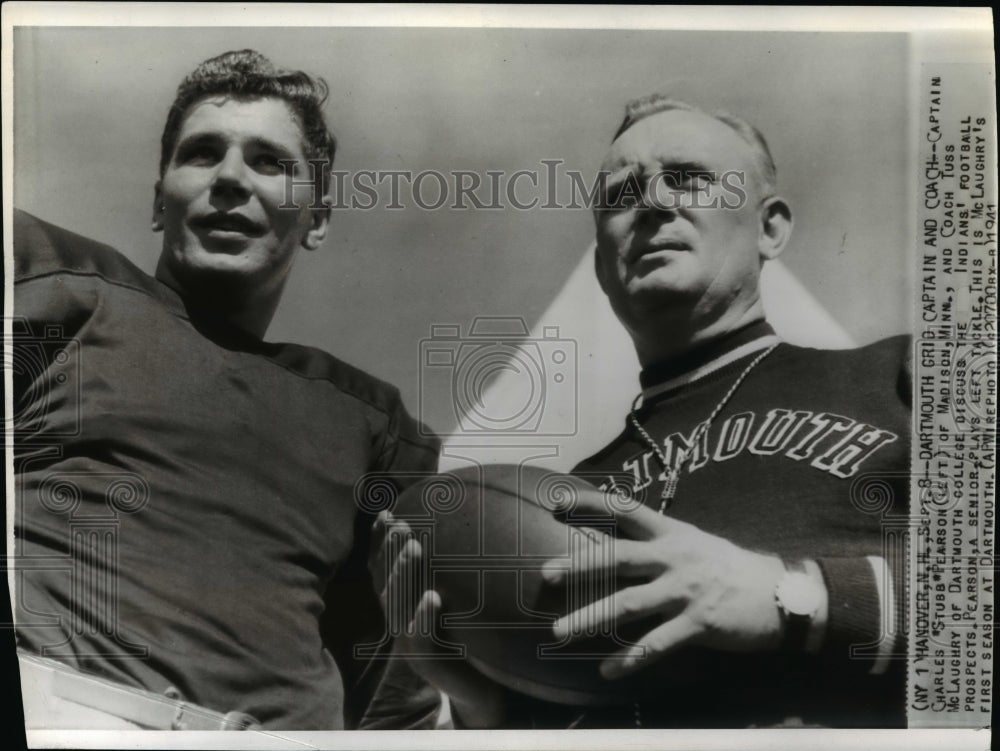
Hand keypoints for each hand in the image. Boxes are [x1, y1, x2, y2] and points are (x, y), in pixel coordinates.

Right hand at [372, 512, 506, 727]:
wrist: (482, 687)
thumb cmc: (468, 637)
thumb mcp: (454, 600)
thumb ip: (447, 571)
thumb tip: (460, 525)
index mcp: (402, 604)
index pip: (382, 568)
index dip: (379, 542)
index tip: (386, 512)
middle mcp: (399, 621)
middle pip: (386, 581)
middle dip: (389, 551)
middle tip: (400, 524)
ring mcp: (408, 643)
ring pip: (398, 605)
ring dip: (404, 574)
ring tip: (412, 547)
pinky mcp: (425, 662)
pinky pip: (420, 637)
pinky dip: (423, 616)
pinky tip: (432, 597)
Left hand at [541, 502, 785, 678]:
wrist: (781, 594)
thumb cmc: (731, 568)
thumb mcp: (694, 543)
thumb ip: (658, 543)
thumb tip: (618, 545)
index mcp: (671, 533)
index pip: (625, 509)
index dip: (590, 502)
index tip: (557, 500)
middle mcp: (674, 557)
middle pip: (618, 558)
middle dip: (580, 565)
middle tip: (545, 574)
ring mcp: (685, 591)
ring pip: (628, 604)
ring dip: (590, 618)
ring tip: (560, 632)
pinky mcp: (698, 623)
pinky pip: (656, 644)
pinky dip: (629, 659)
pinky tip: (608, 671)